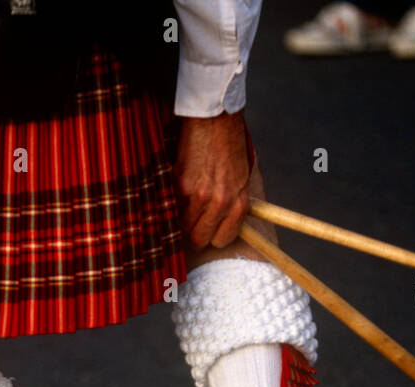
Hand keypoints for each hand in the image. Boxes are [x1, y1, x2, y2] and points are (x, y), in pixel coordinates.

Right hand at [175, 109, 251, 250]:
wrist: (216, 119)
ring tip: (185, 202)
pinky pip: (172, 206)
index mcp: (238, 203)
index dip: (212, 236)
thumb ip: (232, 205)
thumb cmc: (231, 146)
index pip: (221, 240)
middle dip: (194, 232)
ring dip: (181, 217)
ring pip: (181, 225)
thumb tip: (219, 225)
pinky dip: (173, 202)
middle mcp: (219, 202)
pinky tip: (179, 189)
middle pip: (199, 238)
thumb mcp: (242, 179)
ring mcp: (198, 195)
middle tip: (192, 221)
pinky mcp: (180, 183)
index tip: (207, 230)